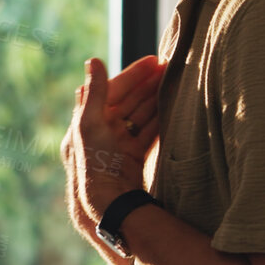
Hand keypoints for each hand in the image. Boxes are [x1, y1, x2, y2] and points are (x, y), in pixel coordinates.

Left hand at [62, 55, 164, 227]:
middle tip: (171, 67)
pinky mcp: (133, 158)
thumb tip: (93, 60)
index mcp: (88, 120)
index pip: (113, 89)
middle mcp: (103, 131)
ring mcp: (119, 145)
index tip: (154, 60)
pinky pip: (148, 133)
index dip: (133, 74)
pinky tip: (172, 110)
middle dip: (148, 83)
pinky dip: (159, 120)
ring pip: (141, 115)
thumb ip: (95, 92)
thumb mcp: (90, 124)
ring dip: (157, 99)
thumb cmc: (94, 163)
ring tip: (176, 84)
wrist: (108, 205)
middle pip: (129, 100)